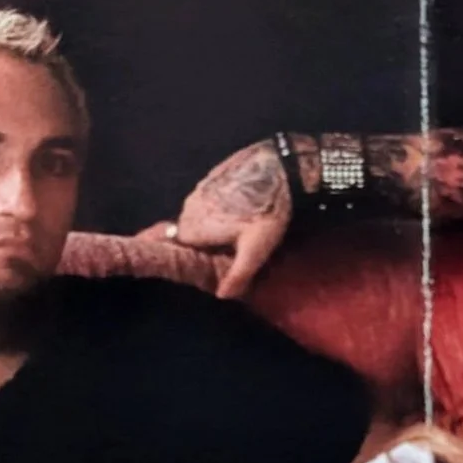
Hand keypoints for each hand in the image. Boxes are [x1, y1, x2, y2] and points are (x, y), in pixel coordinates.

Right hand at [141, 141, 292, 298]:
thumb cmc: (266, 212)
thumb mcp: (255, 249)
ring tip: (239, 226)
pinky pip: (209, 197)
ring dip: (213, 221)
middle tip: (232, 244)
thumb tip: (221, 295)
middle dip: (206, 239)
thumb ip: (237, 274)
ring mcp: (200, 187)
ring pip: (199, 212)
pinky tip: (242, 206)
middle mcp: (190, 205)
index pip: (183, 248)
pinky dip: (220, 204)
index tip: (217, 258)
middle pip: (190, 230)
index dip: (199, 255)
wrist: (280, 166)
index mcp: (194, 226)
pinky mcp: (212, 174)